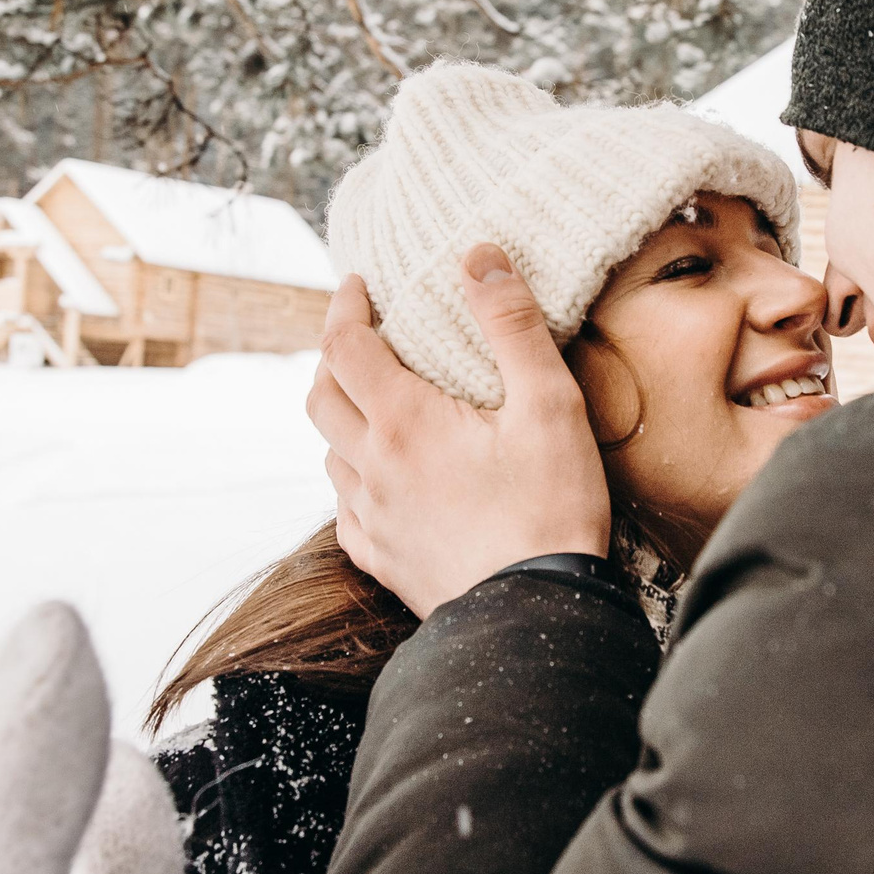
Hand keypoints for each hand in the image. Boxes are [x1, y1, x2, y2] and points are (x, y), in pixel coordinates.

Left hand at [309, 245, 611, 615]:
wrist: (539, 616)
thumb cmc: (552, 509)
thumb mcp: (551, 404)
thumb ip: (512, 325)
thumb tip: (479, 256)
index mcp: (404, 421)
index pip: (345, 345)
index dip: (344, 307)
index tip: (360, 285)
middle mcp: (373, 467)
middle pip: (321, 395)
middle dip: (334, 356)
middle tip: (363, 336)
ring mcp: (373, 519)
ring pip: (330, 453)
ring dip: (343, 418)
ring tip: (377, 403)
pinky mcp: (383, 561)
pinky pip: (345, 511)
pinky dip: (353, 479)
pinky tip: (382, 479)